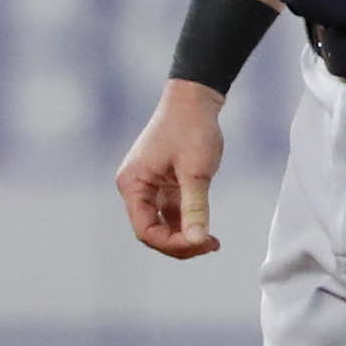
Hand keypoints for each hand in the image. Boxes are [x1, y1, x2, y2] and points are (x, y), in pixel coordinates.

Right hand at [116, 80, 226, 258]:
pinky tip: (208, 231)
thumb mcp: (196, 171)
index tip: (201, 243)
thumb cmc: (192, 129)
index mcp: (133, 185)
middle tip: (211, 246)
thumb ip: (195, 206)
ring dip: (186, 236)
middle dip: (180, 244)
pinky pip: (172, 213)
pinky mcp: (164, 185)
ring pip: (164, 225)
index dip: (173, 243)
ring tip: (213, 242)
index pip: (145, 230)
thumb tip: (197, 240)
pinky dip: (189, 223)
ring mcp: (150, 187)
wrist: (195, 100)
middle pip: (152, 231)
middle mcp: (136, 188)